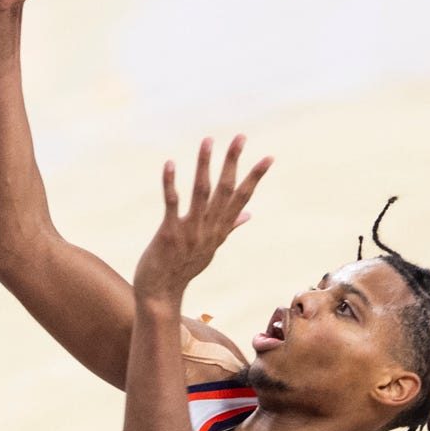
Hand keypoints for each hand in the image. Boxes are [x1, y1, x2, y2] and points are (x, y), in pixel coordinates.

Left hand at [132, 136, 271, 303]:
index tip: (268, 157)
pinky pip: (171, 205)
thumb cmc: (184, 268)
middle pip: (225, 190)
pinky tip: (170, 163)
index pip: (241, 198)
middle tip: (240, 136)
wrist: (161, 294)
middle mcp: (209, 229)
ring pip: (201, 192)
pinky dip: (171, 183)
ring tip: (208, 140)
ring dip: (204, 165)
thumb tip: (248, 213)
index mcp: (220, 230)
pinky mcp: (169, 234)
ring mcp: (190, 232)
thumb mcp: (210, 247)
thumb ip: (229, 227)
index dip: (254, 177)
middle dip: (233, 162)